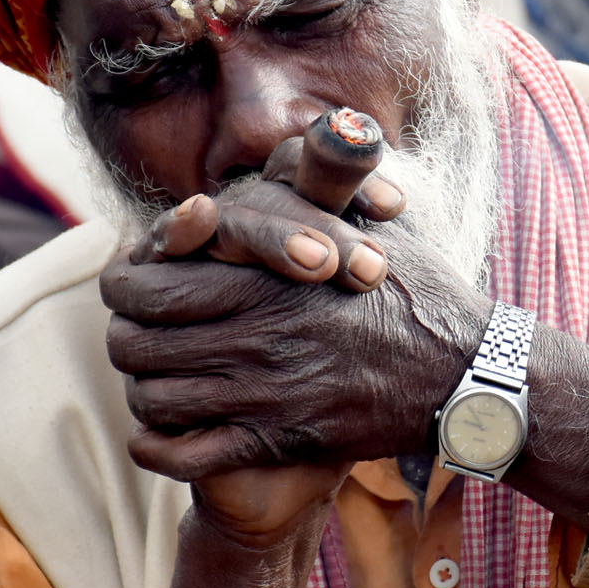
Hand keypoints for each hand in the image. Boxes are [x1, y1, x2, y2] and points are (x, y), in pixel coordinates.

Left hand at [102, 177, 491, 545]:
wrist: (464, 375)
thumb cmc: (420, 290)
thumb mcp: (374, 216)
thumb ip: (323, 177)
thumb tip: (298, 133)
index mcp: (263, 276)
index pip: (144, 282)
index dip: (124, 281)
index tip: (134, 280)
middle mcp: (254, 334)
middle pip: (133, 341)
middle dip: (123, 335)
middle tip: (135, 332)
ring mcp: (262, 393)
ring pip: (152, 397)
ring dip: (141, 388)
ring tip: (153, 378)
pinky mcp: (276, 441)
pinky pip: (182, 454)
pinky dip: (156, 445)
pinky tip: (161, 434)